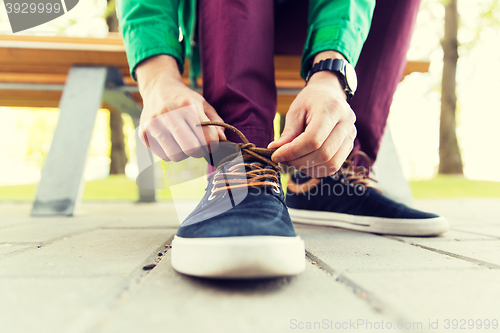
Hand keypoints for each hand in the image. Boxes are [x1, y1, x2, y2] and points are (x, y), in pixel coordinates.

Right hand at [136, 55, 225, 161]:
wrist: (157, 88)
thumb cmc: (184, 99)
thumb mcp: (202, 104)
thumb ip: (215, 121)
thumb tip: (222, 139)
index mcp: (188, 105)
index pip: (207, 138)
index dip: (213, 144)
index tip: (212, 143)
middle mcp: (170, 114)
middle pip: (192, 149)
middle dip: (199, 151)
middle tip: (199, 146)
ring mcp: (154, 124)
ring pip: (176, 156)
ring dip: (183, 153)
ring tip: (182, 141)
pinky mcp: (144, 133)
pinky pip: (163, 155)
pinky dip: (169, 152)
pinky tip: (170, 140)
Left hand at [268, 52, 356, 177]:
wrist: (329, 94)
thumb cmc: (310, 101)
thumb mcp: (295, 111)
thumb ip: (288, 132)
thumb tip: (276, 151)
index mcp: (332, 109)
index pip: (313, 139)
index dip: (293, 151)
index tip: (276, 155)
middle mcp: (346, 123)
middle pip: (323, 154)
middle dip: (298, 161)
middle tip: (283, 159)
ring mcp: (351, 136)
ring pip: (331, 164)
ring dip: (307, 167)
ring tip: (293, 160)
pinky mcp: (350, 146)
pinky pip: (334, 166)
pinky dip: (316, 169)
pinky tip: (304, 163)